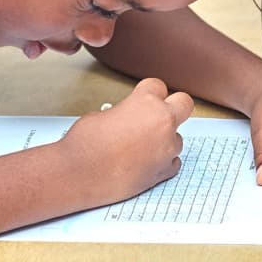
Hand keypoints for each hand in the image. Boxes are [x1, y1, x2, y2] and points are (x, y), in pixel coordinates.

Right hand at [57, 78, 189, 208]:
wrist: (78, 175)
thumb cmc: (84, 144)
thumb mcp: (102, 114)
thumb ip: (124, 112)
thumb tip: (128, 118)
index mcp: (146, 103)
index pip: (158, 86)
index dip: (148, 92)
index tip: (142, 99)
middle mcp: (162, 124)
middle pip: (184, 103)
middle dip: (173, 107)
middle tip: (158, 115)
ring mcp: (166, 149)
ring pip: (178, 138)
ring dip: (164, 139)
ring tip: (141, 147)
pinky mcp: (163, 172)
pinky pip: (173, 162)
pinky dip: (162, 161)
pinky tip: (144, 162)